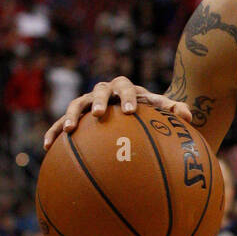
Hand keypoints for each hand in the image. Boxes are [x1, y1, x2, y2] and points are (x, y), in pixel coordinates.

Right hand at [43, 78, 191, 149]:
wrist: (131, 109)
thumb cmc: (149, 113)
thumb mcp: (162, 111)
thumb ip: (174, 110)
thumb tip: (189, 116)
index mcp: (125, 88)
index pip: (126, 87)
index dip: (127, 97)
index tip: (130, 111)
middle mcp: (104, 92)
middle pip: (98, 91)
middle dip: (97, 102)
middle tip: (98, 115)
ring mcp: (87, 103)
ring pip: (76, 105)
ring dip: (71, 116)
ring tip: (70, 130)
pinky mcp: (76, 117)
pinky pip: (62, 123)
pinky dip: (55, 132)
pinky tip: (48, 148)